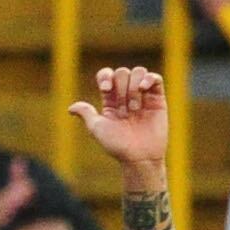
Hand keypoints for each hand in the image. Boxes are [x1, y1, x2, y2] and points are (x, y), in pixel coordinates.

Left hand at [66, 61, 166, 178]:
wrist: (139, 157)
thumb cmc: (117, 146)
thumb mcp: (97, 129)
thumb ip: (86, 114)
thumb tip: (71, 108)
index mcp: (110, 100)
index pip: (107, 75)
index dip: (105, 76)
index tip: (105, 89)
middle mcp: (126, 95)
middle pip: (122, 73)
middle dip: (121, 88)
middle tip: (124, 108)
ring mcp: (143, 96)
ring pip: (138, 72)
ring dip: (133, 86)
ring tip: (135, 107)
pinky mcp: (158, 99)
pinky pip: (156, 78)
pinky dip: (149, 78)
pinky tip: (143, 88)